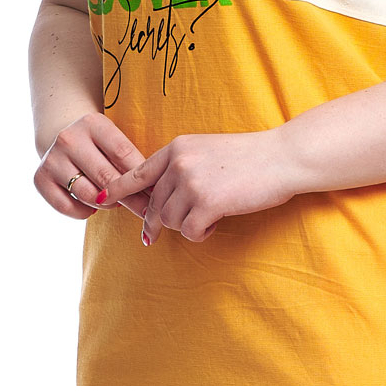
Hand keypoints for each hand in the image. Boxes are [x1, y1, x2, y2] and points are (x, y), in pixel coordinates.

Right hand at [34, 112, 149, 218]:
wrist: (61, 138)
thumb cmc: (100, 146)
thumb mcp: (114, 142)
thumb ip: (132, 161)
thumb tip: (157, 193)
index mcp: (93, 123)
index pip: (124, 154)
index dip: (142, 178)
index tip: (158, 193)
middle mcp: (69, 138)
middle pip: (107, 177)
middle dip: (131, 198)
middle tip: (146, 210)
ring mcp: (52, 158)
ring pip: (89, 195)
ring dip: (108, 205)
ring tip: (116, 204)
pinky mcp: (40, 179)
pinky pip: (68, 207)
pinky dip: (85, 213)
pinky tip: (92, 207)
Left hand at [104, 127, 304, 245]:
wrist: (283, 157)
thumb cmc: (251, 157)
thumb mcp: (208, 150)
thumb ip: (183, 167)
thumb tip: (162, 198)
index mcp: (176, 148)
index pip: (137, 172)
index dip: (118, 189)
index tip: (103, 200)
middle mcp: (179, 164)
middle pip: (154, 204)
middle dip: (157, 222)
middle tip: (153, 237)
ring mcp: (192, 183)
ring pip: (169, 221)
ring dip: (185, 227)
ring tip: (206, 220)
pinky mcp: (207, 203)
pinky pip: (189, 232)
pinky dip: (200, 234)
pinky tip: (215, 225)